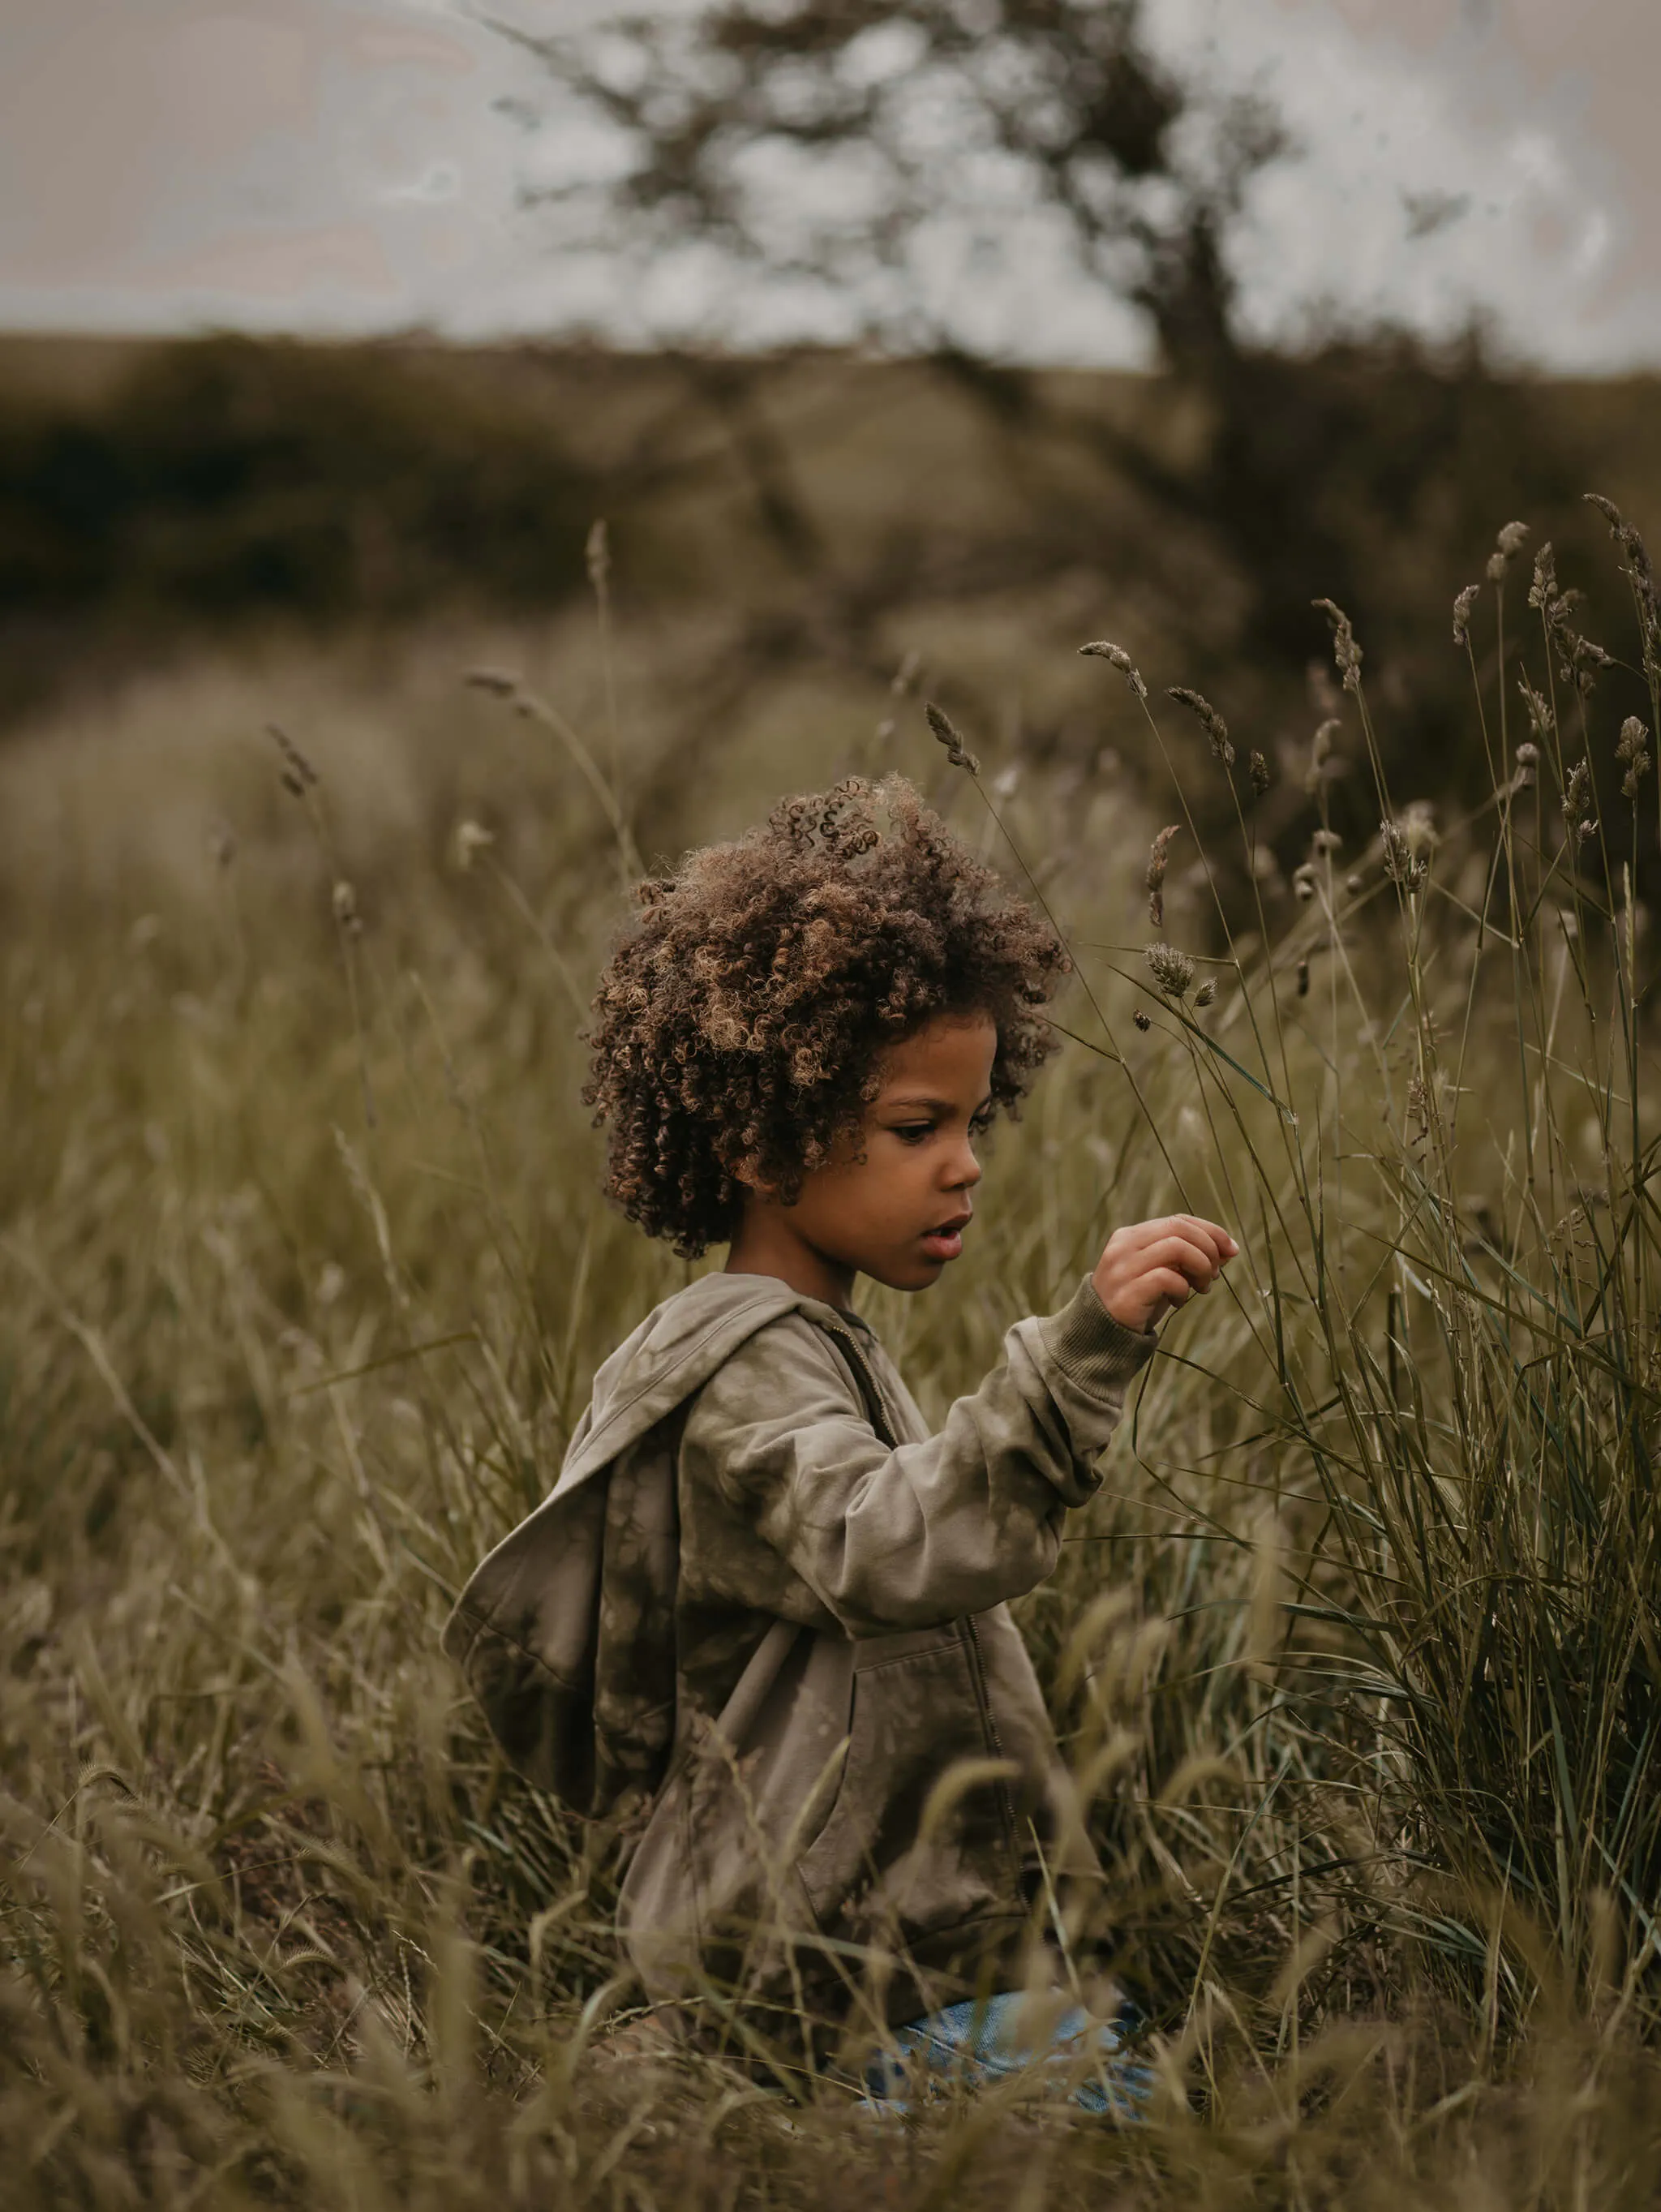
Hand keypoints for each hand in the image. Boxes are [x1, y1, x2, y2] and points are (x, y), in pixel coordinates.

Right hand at [1092, 1214, 1237, 1331]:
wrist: (1103, 1333)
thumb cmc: (1138, 1300)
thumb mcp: (1165, 1273)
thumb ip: (1189, 1258)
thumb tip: (1227, 1249)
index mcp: (1131, 1235)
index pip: (1178, 1220)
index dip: (1210, 1231)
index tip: (1231, 1249)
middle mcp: (1124, 1245)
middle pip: (1179, 1228)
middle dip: (1209, 1248)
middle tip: (1215, 1273)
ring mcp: (1123, 1268)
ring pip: (1177, 1247)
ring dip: (1200, 1266)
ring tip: (1201, 1287)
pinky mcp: (1128, 1292)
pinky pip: (1168, 1278)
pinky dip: (1183, 1289)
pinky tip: (1178, 1303)